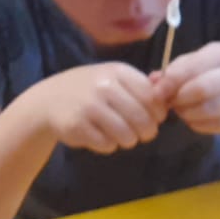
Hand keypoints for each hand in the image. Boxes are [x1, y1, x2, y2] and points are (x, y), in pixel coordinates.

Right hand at [29, 63, 164, 153]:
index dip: (158, 113)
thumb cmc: (91, 89)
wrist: (48, 99)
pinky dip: (108, 146)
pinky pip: (107, 145)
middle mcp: (104, 86)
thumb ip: (142, 86)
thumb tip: (171, 97)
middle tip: (141, 133)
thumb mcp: (114, 78)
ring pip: (127, 136)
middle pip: (143, 120)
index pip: (153, 98)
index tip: (154, 118)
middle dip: (147, 132)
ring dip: (128, 140)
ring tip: (121, 135)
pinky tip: (101, 136)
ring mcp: (89, 106)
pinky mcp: (77, 126)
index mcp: (118, 72)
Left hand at [155, 43, 219, 136]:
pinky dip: (197, 124)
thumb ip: (171, 72)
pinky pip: (215, 125)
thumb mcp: (190, 66)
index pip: (194, 66)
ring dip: (187, 113)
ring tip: (180, 110)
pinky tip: (192, 119)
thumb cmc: (206, 75)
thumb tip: (153, 81)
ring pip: (209, 109)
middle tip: (169, 103)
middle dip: (180, 98)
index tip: (156, 92)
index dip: (172, 81)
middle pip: (204, 88)